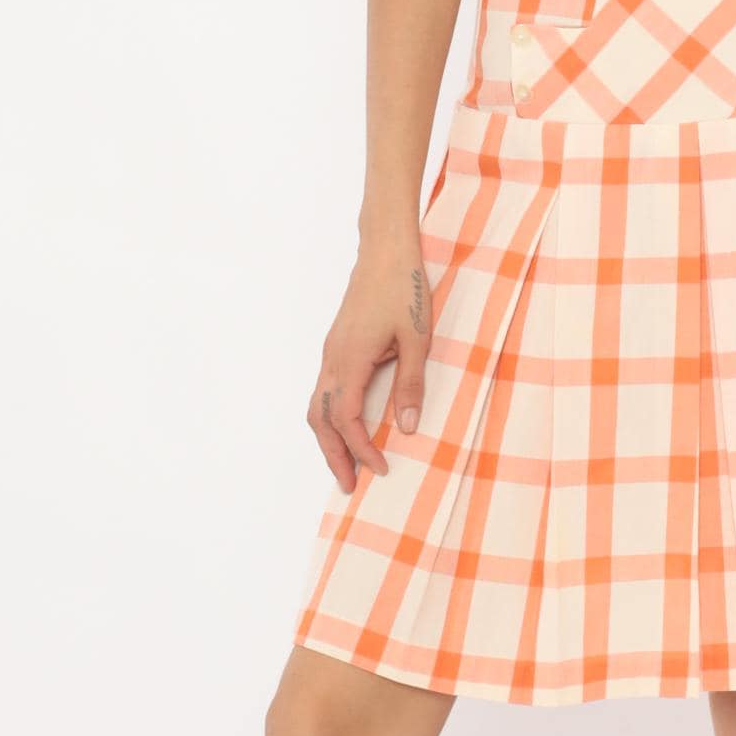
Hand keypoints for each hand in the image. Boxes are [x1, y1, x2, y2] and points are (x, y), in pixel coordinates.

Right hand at [306, 243, 433, 493]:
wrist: (386, 249)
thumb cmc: (405, 287)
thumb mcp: (417, 337)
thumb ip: (411, 383)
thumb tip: (406, 428)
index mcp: (350, 360)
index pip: (347, 419)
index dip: (361, 449)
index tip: (381, 468)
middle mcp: (332, 359)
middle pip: (321, 420)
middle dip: (333, 455)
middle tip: (350, 486)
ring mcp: (331, 351)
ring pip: (317, 405)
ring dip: (328, 438)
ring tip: (345, 463)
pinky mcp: (336, 344)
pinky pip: (324, 390)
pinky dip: (330, 416)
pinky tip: (348, 424)